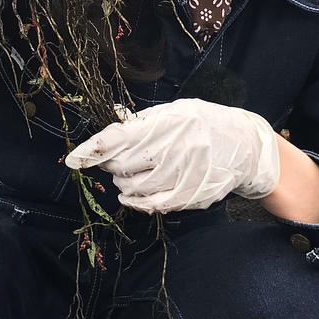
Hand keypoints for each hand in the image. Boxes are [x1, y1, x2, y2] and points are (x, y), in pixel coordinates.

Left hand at [64, 98, 279, 213]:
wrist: (245, 147)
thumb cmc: (205, 124)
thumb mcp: (176, 112)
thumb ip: (143, 122)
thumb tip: (111, 122)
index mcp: (169, 123)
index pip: (121, 138)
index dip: (93, 149)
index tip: (73, 159)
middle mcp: (176, 149)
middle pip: (122, 165)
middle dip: (111, 164)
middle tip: (116, 160)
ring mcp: (184, 175)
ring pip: (133, 187)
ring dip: (123, 183)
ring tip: (130, 175)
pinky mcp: (190, 196)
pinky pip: (152, 206)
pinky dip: (135, 202)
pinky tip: (132, 196)